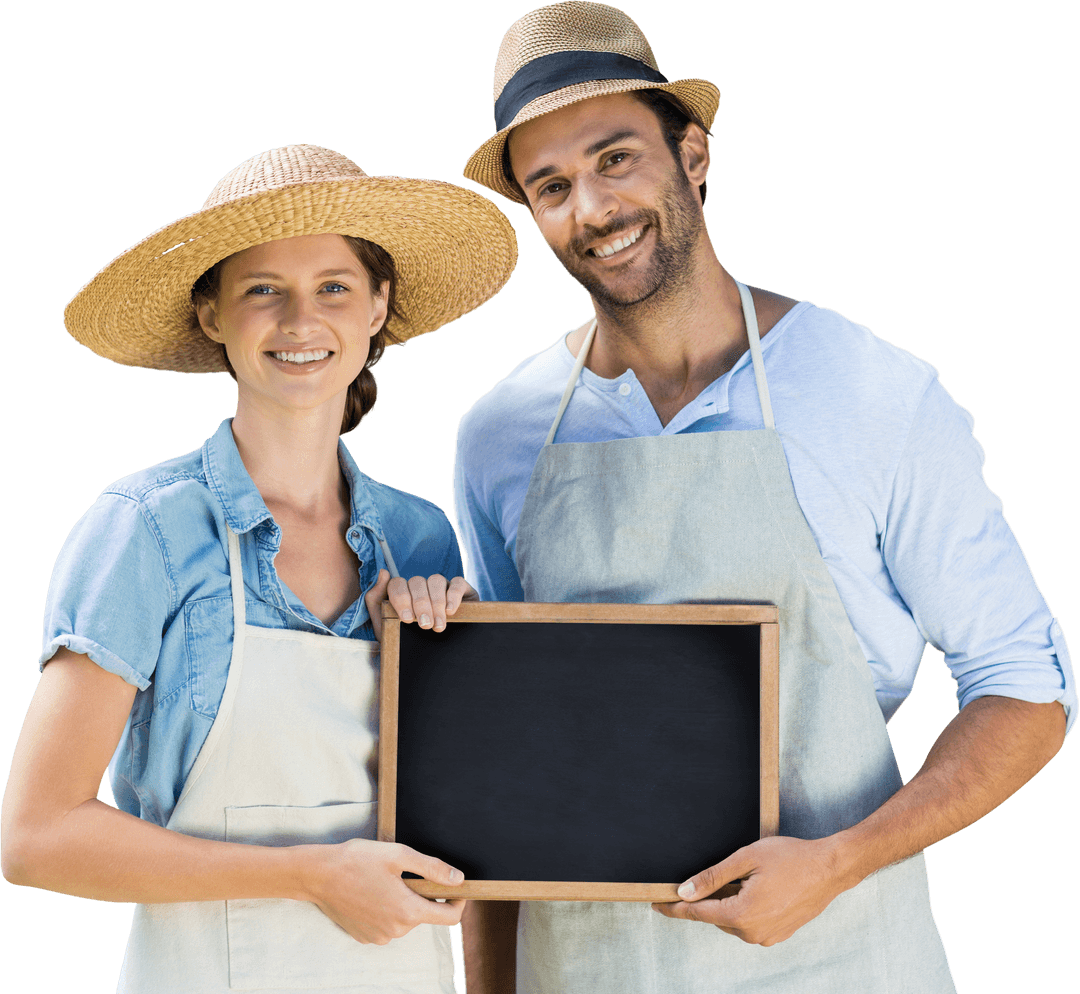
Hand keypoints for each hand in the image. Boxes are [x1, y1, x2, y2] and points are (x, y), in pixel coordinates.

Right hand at [302, 839, 465, 944]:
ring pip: (405, 919)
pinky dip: (386, 910)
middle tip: (406, 873)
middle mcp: (396, 931)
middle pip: (425, 915)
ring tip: (385, 880)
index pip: (449, 918)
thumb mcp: (399, 855)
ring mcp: (379, 936)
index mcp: (409, 912)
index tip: (455, 888)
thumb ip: (433, 869)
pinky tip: (372, 892)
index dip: (457, 902)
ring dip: (403, 902)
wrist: (319, 875)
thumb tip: (458, 879)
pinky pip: (387, 924)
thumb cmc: (358, 860)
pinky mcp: (365, 936)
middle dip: (423, 895)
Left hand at [365, 570, 476, 640]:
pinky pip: (457, 583)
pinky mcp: (462, 590)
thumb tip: (383, 572)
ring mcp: (441, 586)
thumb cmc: (406, 639)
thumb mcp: (385, 626)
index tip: (407, 619)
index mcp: (403, 592)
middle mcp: (422, 586)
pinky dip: (453, 595)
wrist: (431, 658)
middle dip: (421, 605)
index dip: (401, 598)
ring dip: (436, 603)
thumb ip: (375, 601)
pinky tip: (450, 611)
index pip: (398, 583)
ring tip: (438, 626)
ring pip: (436, 580)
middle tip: (425, 625)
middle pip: (417, 582)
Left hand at [652, 836, 846, 945]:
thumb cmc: (790, 857)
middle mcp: (753, 932)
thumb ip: (712, 877)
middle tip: (706, 877)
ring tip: (743, 877)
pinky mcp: (778, 934)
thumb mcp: (745, 859)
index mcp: (742, 914)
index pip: (697, 914)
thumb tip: (685, 892)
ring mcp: (767, 937)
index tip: (656, 904)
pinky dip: (743, 909)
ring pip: (732, 920)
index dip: (674, 908)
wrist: (830, 868)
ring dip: (727, 902)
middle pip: (715, 916)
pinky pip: (749, 924)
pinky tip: (754, 888)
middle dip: (706, 899)